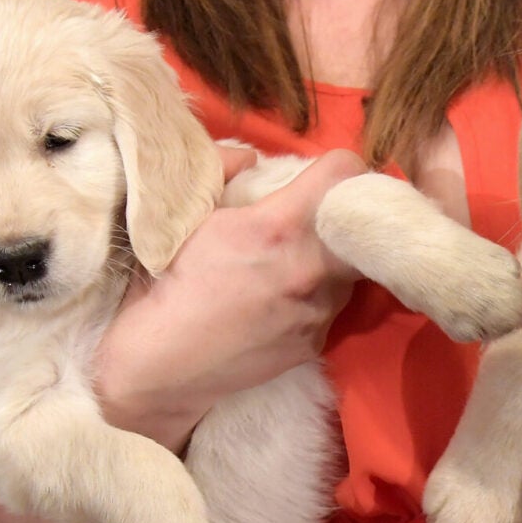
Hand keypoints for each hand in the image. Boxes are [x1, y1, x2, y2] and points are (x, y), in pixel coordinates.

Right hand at [93, 147, 369, 448]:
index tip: (321, 173)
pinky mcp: (316, 343)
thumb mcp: (187, 214)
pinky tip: (279, 300)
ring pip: (349, 268)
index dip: (335, 166)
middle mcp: (312, 270)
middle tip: (315, 216)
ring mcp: (318, 312)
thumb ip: (223, 172)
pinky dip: (315, 295)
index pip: (347, 172)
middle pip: (360, 222)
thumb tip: (250, 158)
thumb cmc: (166, 283)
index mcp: (281, 227)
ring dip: (330, 259)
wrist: (161, 364)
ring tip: (290, 263)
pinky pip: (331, 304)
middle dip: (342, 214)